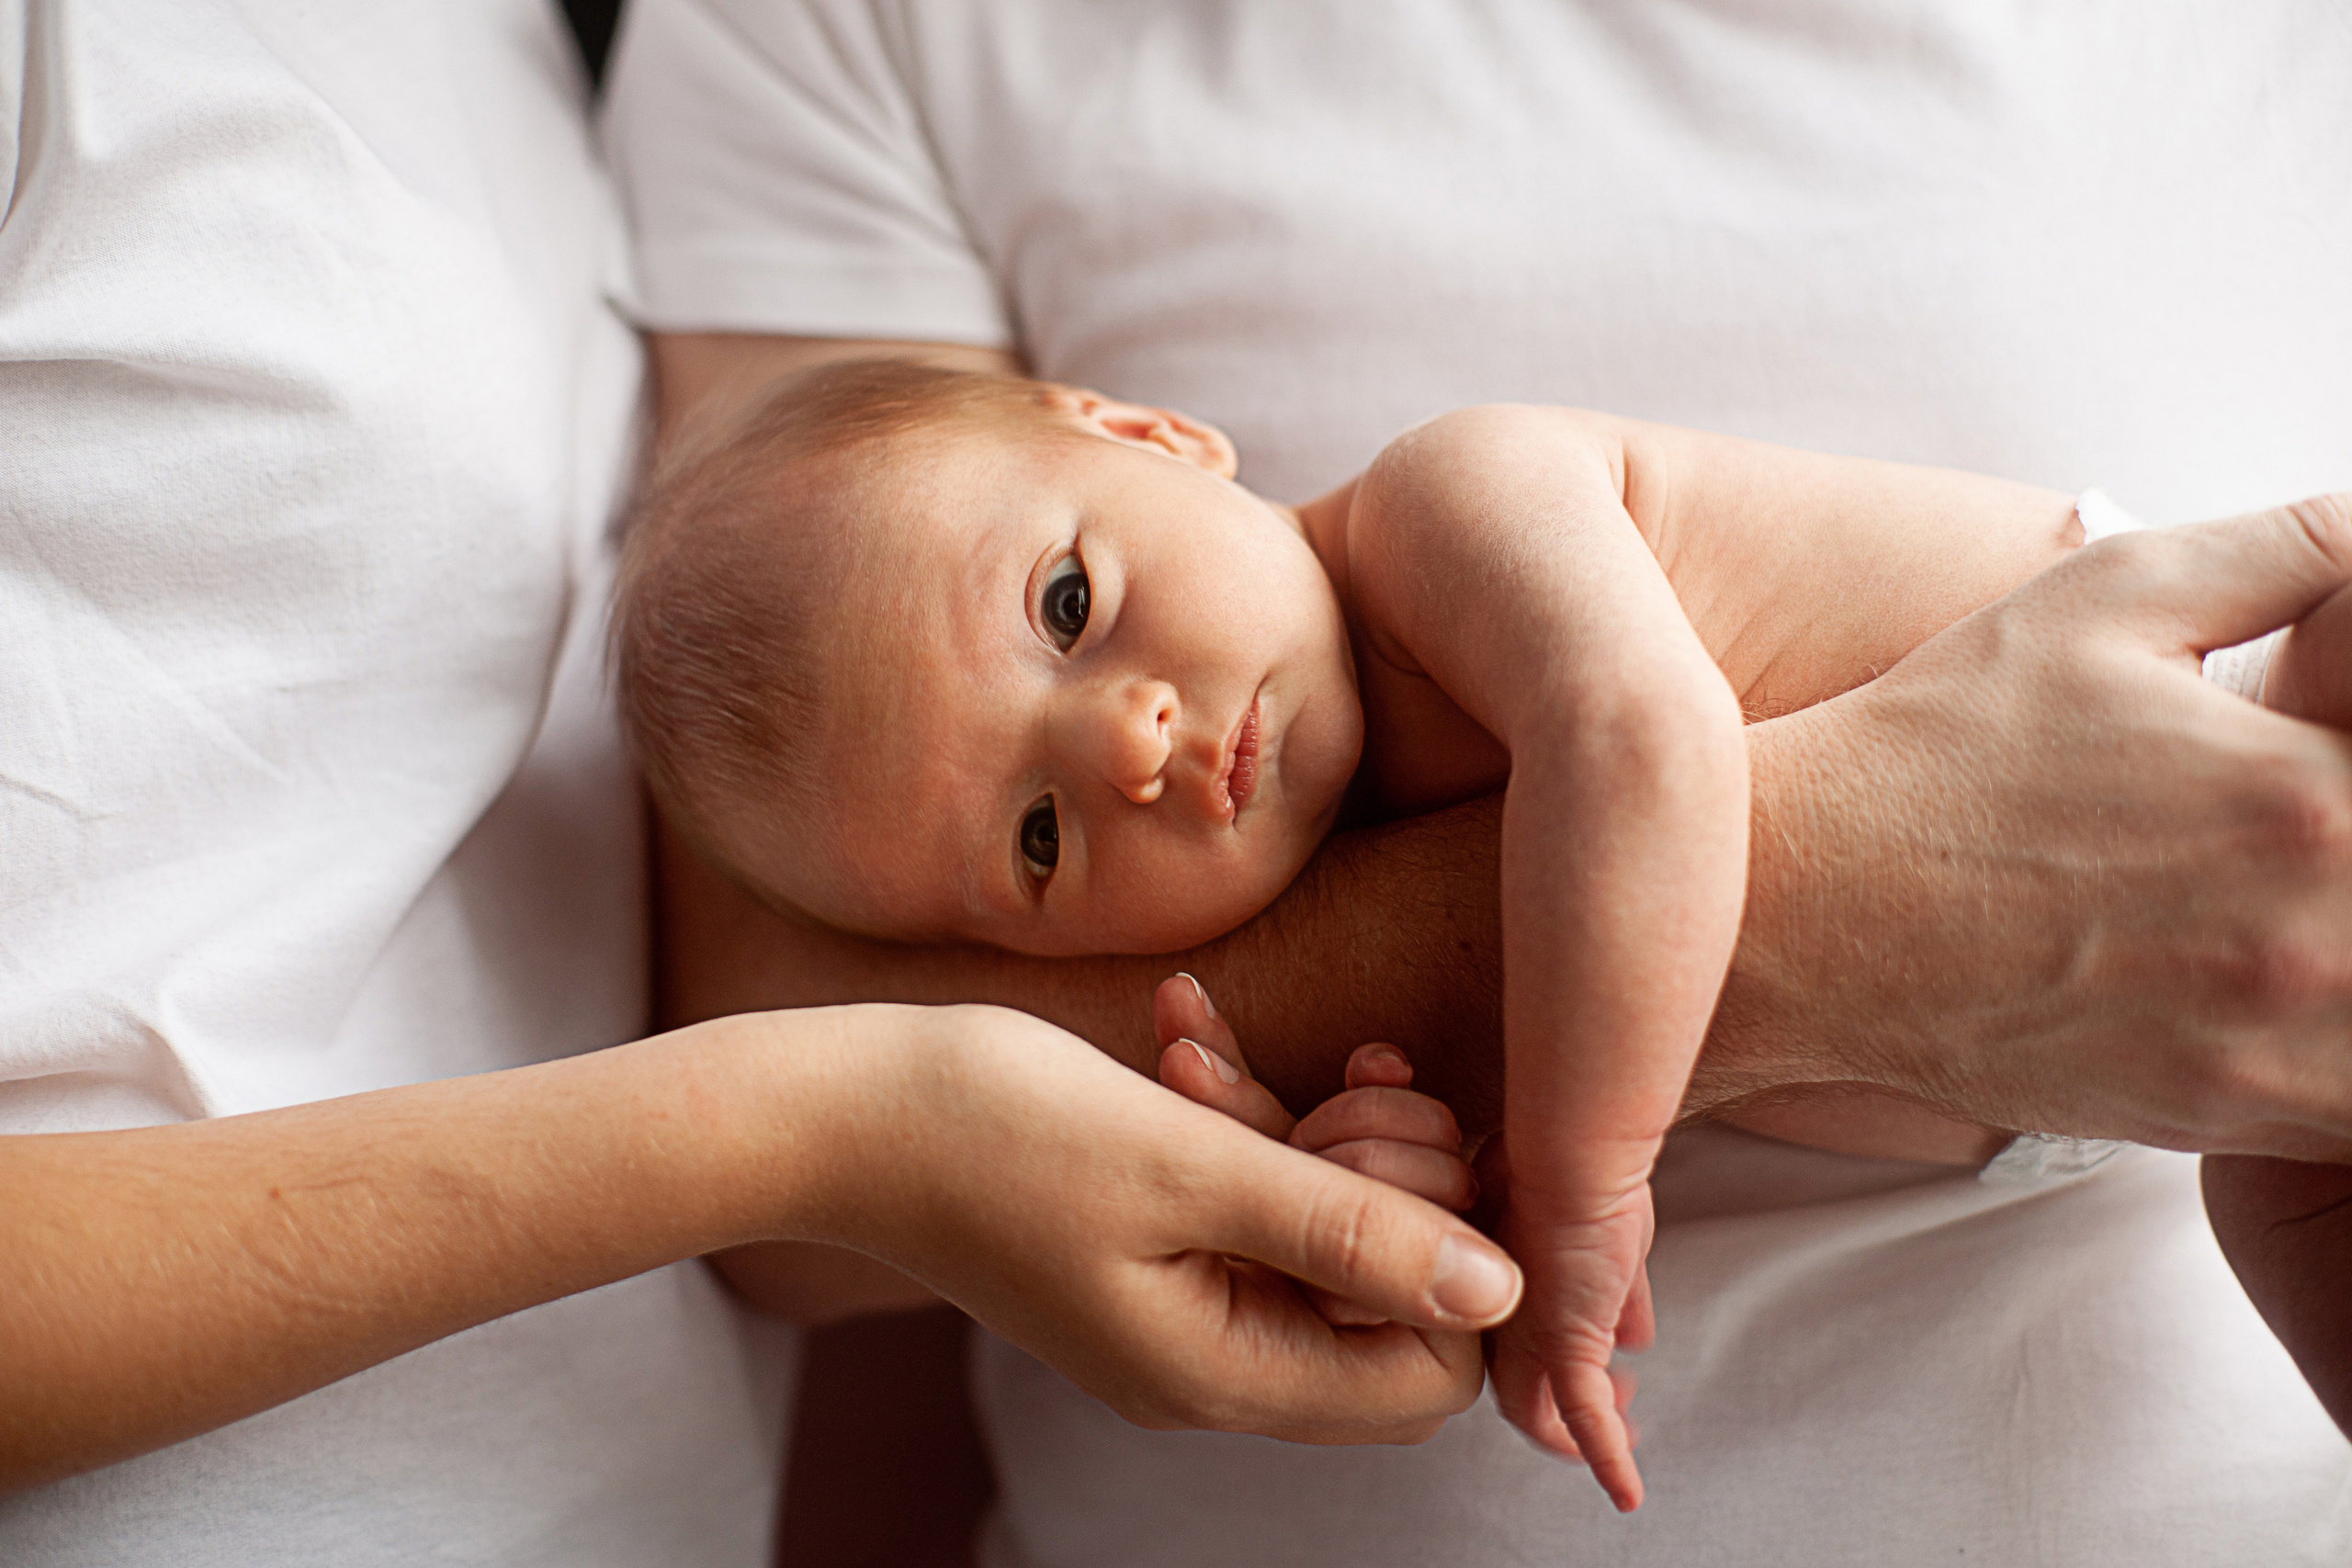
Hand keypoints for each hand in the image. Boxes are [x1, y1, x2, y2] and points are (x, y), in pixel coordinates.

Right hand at [788, 1001, 1520, 1444]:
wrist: (832, 1109)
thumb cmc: (990, 1128)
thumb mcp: (1186, 1163)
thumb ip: (1347, 1228)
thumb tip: (1500, 1289)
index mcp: (1222, 1368)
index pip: (1428, 1368)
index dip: (1455, 1253)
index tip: (1417, 1135)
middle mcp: (1208, 1359)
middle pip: (1388, 1300)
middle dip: (1389, 1174)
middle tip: (1337, 1083)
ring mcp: (1176, 1302)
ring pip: (1319, 1231)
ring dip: (1305, 1124)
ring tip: (1216, 1053)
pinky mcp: (1148, 1241)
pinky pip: (1244, 1189)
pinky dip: (1238, 1111)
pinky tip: (1187, 1030)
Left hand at [1482, 1156, 1654, 1510]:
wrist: (1573, 1149)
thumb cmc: (1582, 1167)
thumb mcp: (1610, 1239)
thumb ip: (1618, 1290)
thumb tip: (1636, 1339)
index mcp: (1500, 1278)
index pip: (1514, 1334)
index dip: (1546, 1358)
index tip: (1597, 1365)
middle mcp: (1504, 1310)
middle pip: (1522, 1376)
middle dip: (1565, 1400)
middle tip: (1615, 1407)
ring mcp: (1529, 1332)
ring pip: (1543, 1406)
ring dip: (1583, 1432)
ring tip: (1620, 1438)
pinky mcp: (1562, 1344)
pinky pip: (1582, 1417)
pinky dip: (1606, 1457)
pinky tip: (1626, 1494)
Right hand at [1711, 495, 2351, 1156]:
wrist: (1802, 907)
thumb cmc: (1941, 750)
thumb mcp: (2107, 595)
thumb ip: (2296, 548)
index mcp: (2299, 788)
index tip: (2334, 772)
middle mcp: (2308, 927)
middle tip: (2312, 840)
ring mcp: (2268, 1038)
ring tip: (2309, 920)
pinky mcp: (2220, 1110)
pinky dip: (2345, 1057)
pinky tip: (2291, 998)